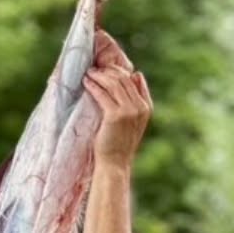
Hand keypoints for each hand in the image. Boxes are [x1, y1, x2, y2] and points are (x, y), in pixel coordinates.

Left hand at [84, 30, 150, 166]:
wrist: (115, 164)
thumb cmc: (120, 143)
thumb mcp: (132, 120)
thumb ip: (134, 100)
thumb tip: (135, 74)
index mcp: (146, 107)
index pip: (135, 79)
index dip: (120, 71)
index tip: (107, 68)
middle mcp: (140, 107)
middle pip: (123, 79)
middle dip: (107, 71)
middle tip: (94, 69)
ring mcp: (128, 111)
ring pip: (113, 83)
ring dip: (99, 76)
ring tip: (89, 74)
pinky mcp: (115, 115)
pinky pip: (102, 94)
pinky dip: (93, 86)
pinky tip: (86, 83)